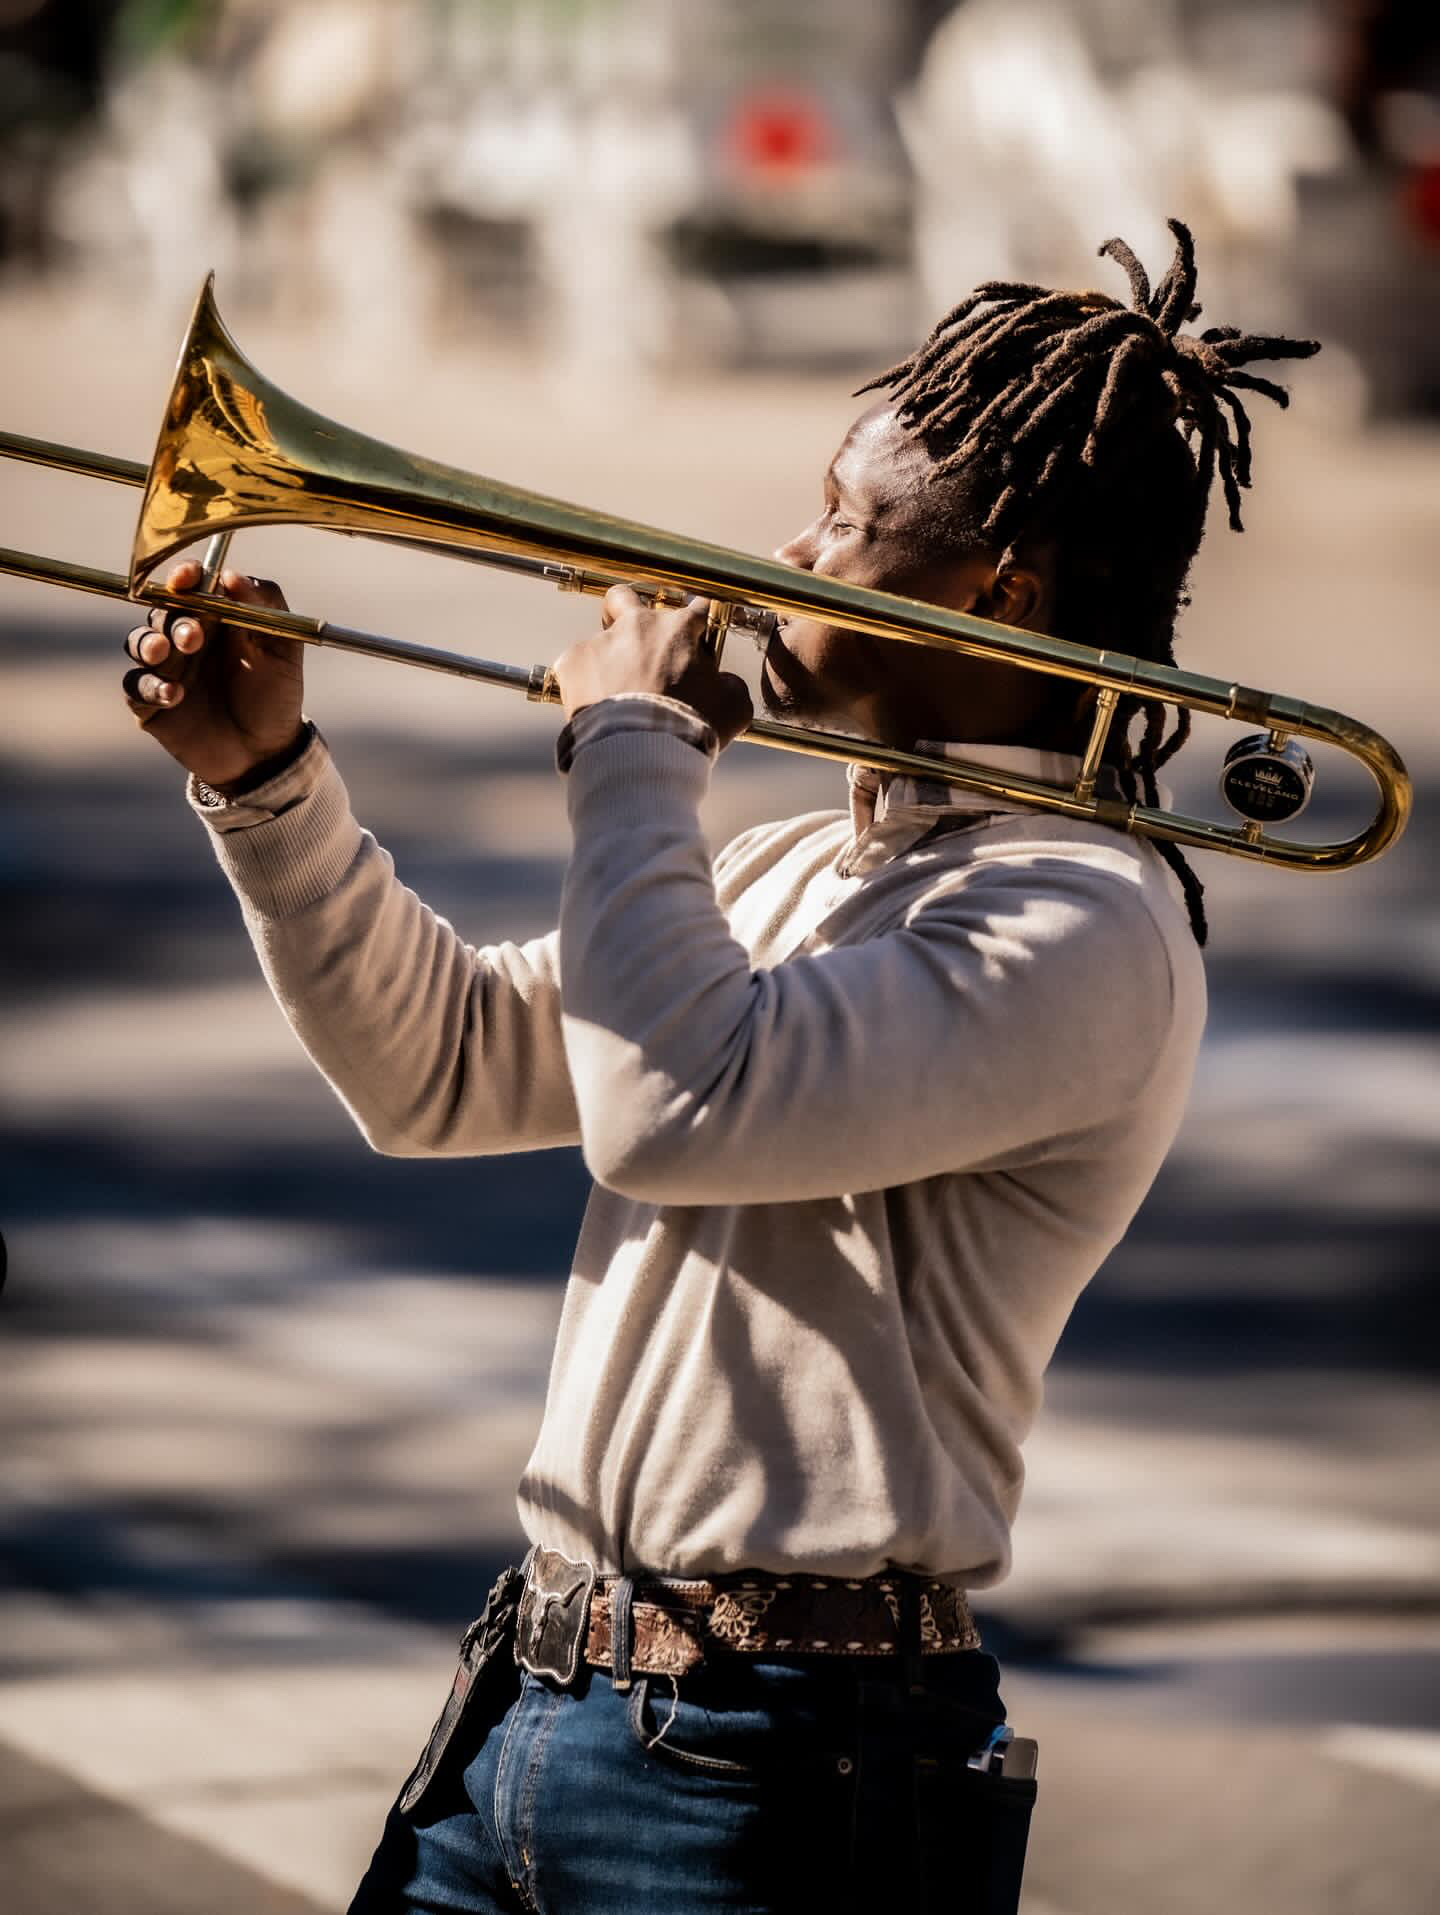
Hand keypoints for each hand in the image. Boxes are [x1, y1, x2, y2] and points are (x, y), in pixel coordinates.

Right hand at [120, 561, 304, 789]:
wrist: (266, 752)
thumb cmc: (275, 696)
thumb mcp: (284, 648)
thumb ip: (266, 605)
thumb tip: (231, 575)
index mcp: (214, 618)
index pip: (189, 585)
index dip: (183, 576)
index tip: (185, 579)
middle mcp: (183, 638)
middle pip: (161, 611)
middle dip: (174, 620)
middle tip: (194, 638)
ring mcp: (165, 669)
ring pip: (138, 642)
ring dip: (149, 644)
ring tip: (165, 655)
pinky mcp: (150, 703)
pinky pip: (135, 686)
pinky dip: (150, 686)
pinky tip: (175, 695)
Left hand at [551, 586, 752, 747]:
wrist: (641, 752)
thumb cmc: (690, 729)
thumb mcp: (734, 708)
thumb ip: (732, 684)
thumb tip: (724, 681)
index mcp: (680, 629)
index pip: (696, 608)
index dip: (697, 625)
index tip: (694, 640)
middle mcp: (639, 624)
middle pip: (627, 596)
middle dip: (628, 613)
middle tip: (633, 642)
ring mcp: (603, 640)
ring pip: (600, 637)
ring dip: (607, 657)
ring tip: (612, 690)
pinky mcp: (572, 661)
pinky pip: (576, 665)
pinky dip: (584, 682)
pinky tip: (595, 706)